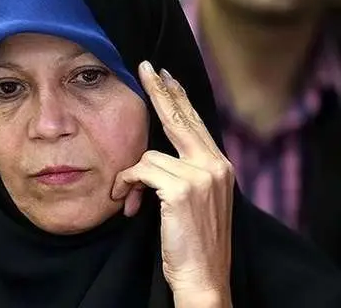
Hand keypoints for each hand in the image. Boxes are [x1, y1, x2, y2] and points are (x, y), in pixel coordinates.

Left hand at [111, 61, 233, 304]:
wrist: (204, 277)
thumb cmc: (193, 241)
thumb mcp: (195, 200)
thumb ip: (184, 172)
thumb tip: (156, 154)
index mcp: (219, 166)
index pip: (194, 122)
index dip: (178, 97)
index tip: (166, 75)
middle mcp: (214, 165)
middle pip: (180, 117)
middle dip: (161, 90)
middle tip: (147, 67)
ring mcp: (201, 175)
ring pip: (149, 156)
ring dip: (131, 177)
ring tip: (126, 198)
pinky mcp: (183, 189)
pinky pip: (140, 172)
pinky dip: (127, 186)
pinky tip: (126, 203)